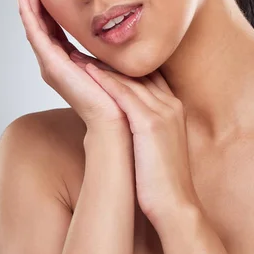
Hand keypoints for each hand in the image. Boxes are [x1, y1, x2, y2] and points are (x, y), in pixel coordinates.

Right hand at [16, 0, 128, 131]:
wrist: (117, 120)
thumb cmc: (120, 96)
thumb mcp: (114, 63)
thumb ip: (110, 48)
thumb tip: (123, 30)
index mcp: (69, 60)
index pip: (54, 25)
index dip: (48, 2)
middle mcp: (55, 62)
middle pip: (40, 22)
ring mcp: (51, 64)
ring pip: (34, 24)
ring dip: (28, 0)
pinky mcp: (52, 65)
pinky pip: (36, 34)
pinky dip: (29, 14)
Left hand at [83, 63, 200, 229]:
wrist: (176, 206)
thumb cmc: (164, 182)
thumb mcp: (158, 146)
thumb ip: (148, 127)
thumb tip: (128, 122)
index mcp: (174, 109)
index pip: (148, 77)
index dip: (125, 67)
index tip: (101, 58)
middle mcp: (172, 105)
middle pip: (138, 73)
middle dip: (111, 60)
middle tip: (84, 47)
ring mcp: (163, 112)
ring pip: (129, 79)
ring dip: (102, 65)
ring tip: (76, 53)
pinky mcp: (150, 124)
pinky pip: (124, 94)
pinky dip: (105, 80)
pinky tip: (86, 71)